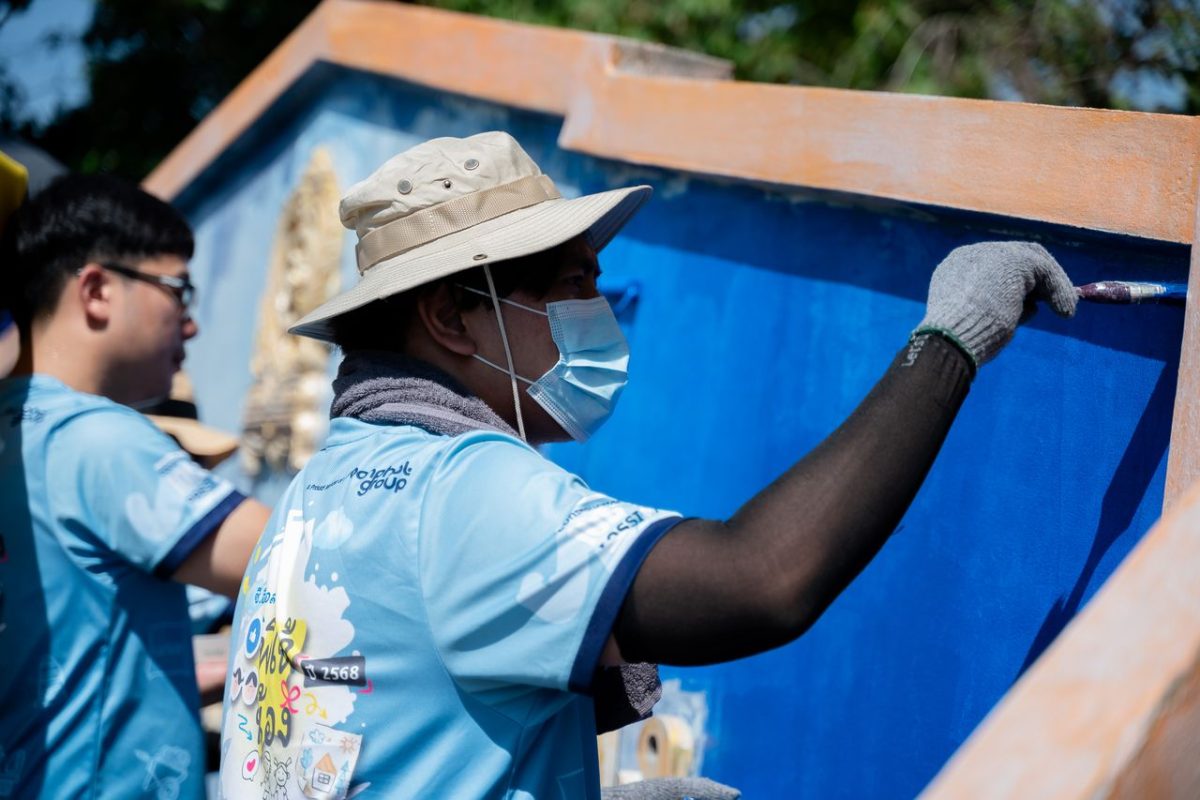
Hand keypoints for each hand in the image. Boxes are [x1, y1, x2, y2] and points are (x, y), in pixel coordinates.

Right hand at [914, 241, 1075, 365]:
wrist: (951, 338)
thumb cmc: (962, 338)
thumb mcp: (977, 319)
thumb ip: (997, 305)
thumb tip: (1030, 306)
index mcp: (955, 270)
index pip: (993, 268)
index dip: (1018, 284)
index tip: (1035, 303)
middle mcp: (970, 255)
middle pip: (1016, 256)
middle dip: (1039, 279)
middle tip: (1056, 304)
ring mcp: (991, 253)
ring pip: (1033, 261)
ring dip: (1052, 285)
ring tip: (1064, 310)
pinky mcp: (1014, 259)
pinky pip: (1045, 270)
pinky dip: (1060, 289)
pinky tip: (1065, 311)